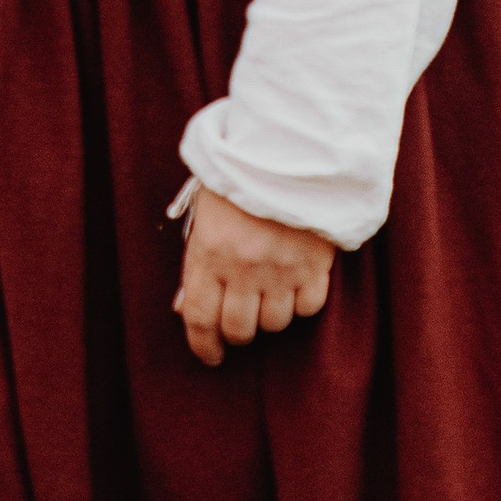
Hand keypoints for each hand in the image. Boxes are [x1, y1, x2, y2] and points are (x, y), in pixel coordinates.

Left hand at [173, 185, 334, 366]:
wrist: (292, 145)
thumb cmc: (241, 173)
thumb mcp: (205, 210)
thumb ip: (196, 261)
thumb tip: (185, 306)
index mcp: (209, 252)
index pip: (199, 318)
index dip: (202, 345)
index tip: (210, 355)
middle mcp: (243, 267)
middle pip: (238, 328)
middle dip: (236, 332)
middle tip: (241, 321)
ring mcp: (281, 268)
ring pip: (275, 323)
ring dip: (270, 316)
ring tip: (270, 294)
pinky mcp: (316, 264)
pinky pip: (309, 307)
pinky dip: (302, 302)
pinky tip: (297, 283)